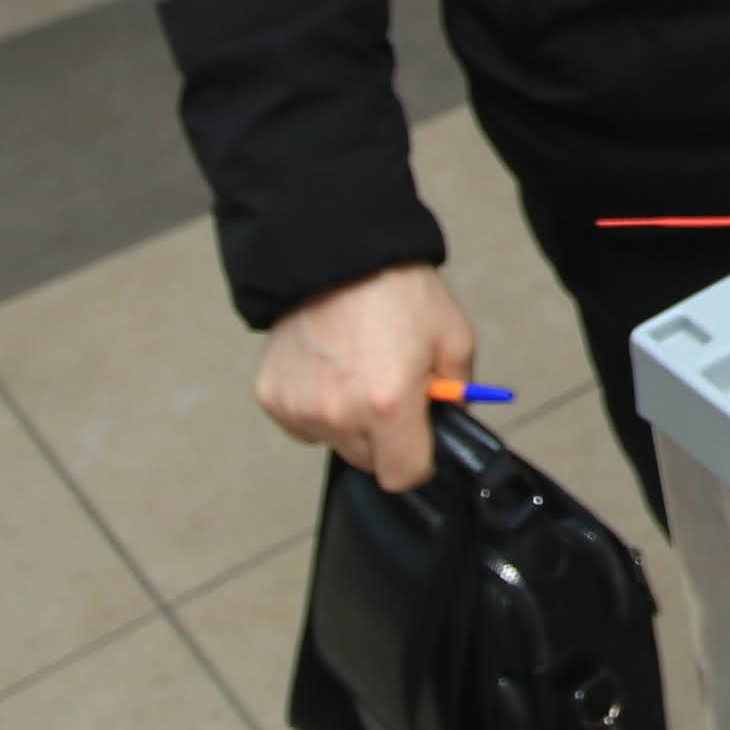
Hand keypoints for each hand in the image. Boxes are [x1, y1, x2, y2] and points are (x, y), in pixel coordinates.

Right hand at [256, 261, 473, 491]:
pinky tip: (329, 367)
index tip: (421, 439)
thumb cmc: (396, 290)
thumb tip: (450, 421)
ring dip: (350, 420)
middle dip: (386, 436)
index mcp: (388, 405)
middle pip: (369, 461)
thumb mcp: (454, 339)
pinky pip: (303, 422)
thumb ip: (458, 394)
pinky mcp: (272, 396)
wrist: (339, 252)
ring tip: (359, 369)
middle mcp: (338, 413)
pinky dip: (318, 405)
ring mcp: (299, 407)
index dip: (418, 459)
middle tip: (392, 388)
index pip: (404, 476)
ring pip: (335, 441)